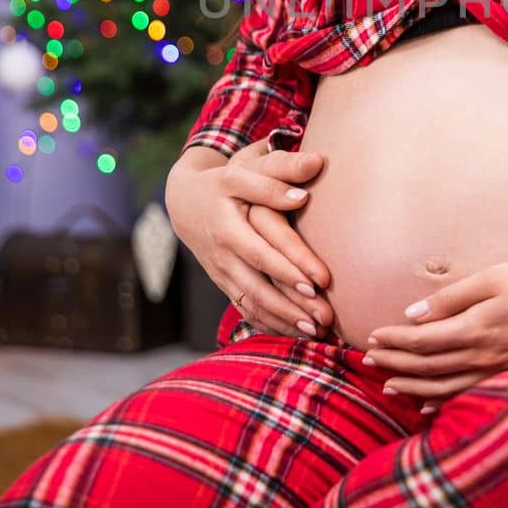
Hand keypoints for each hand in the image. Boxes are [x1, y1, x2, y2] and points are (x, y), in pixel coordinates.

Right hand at [165, 136, 334, 338]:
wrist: (184, 203)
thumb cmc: (220, 184)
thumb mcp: (239, 174)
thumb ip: (271, 181)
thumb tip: (305, 190)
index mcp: (228, 229)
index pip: (262, 255)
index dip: (288, 271)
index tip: (318, 284)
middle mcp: (224, 257)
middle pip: (258, 289)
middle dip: (291, 308)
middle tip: (324, 319)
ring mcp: (222, 274)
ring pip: (252, 305)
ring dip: (283, 322)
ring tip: (315, 333)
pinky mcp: (224, 284)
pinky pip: (246, 310)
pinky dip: (269, 325)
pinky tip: (294, 333)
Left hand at [364, 257, 507, 406]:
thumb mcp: (497, 276)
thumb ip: (453, 296)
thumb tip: (414, 313)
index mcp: (478, 327)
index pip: (424, 340)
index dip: (396, 340)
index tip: (373, 336)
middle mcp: (485, 355)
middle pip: (429, 365)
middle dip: (396, 363)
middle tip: (369, 361)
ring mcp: (500, 370)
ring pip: (445, 386)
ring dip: (413, 385)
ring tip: (388, 383)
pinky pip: (470, 394)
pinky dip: (443, 400)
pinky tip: (427, 403)